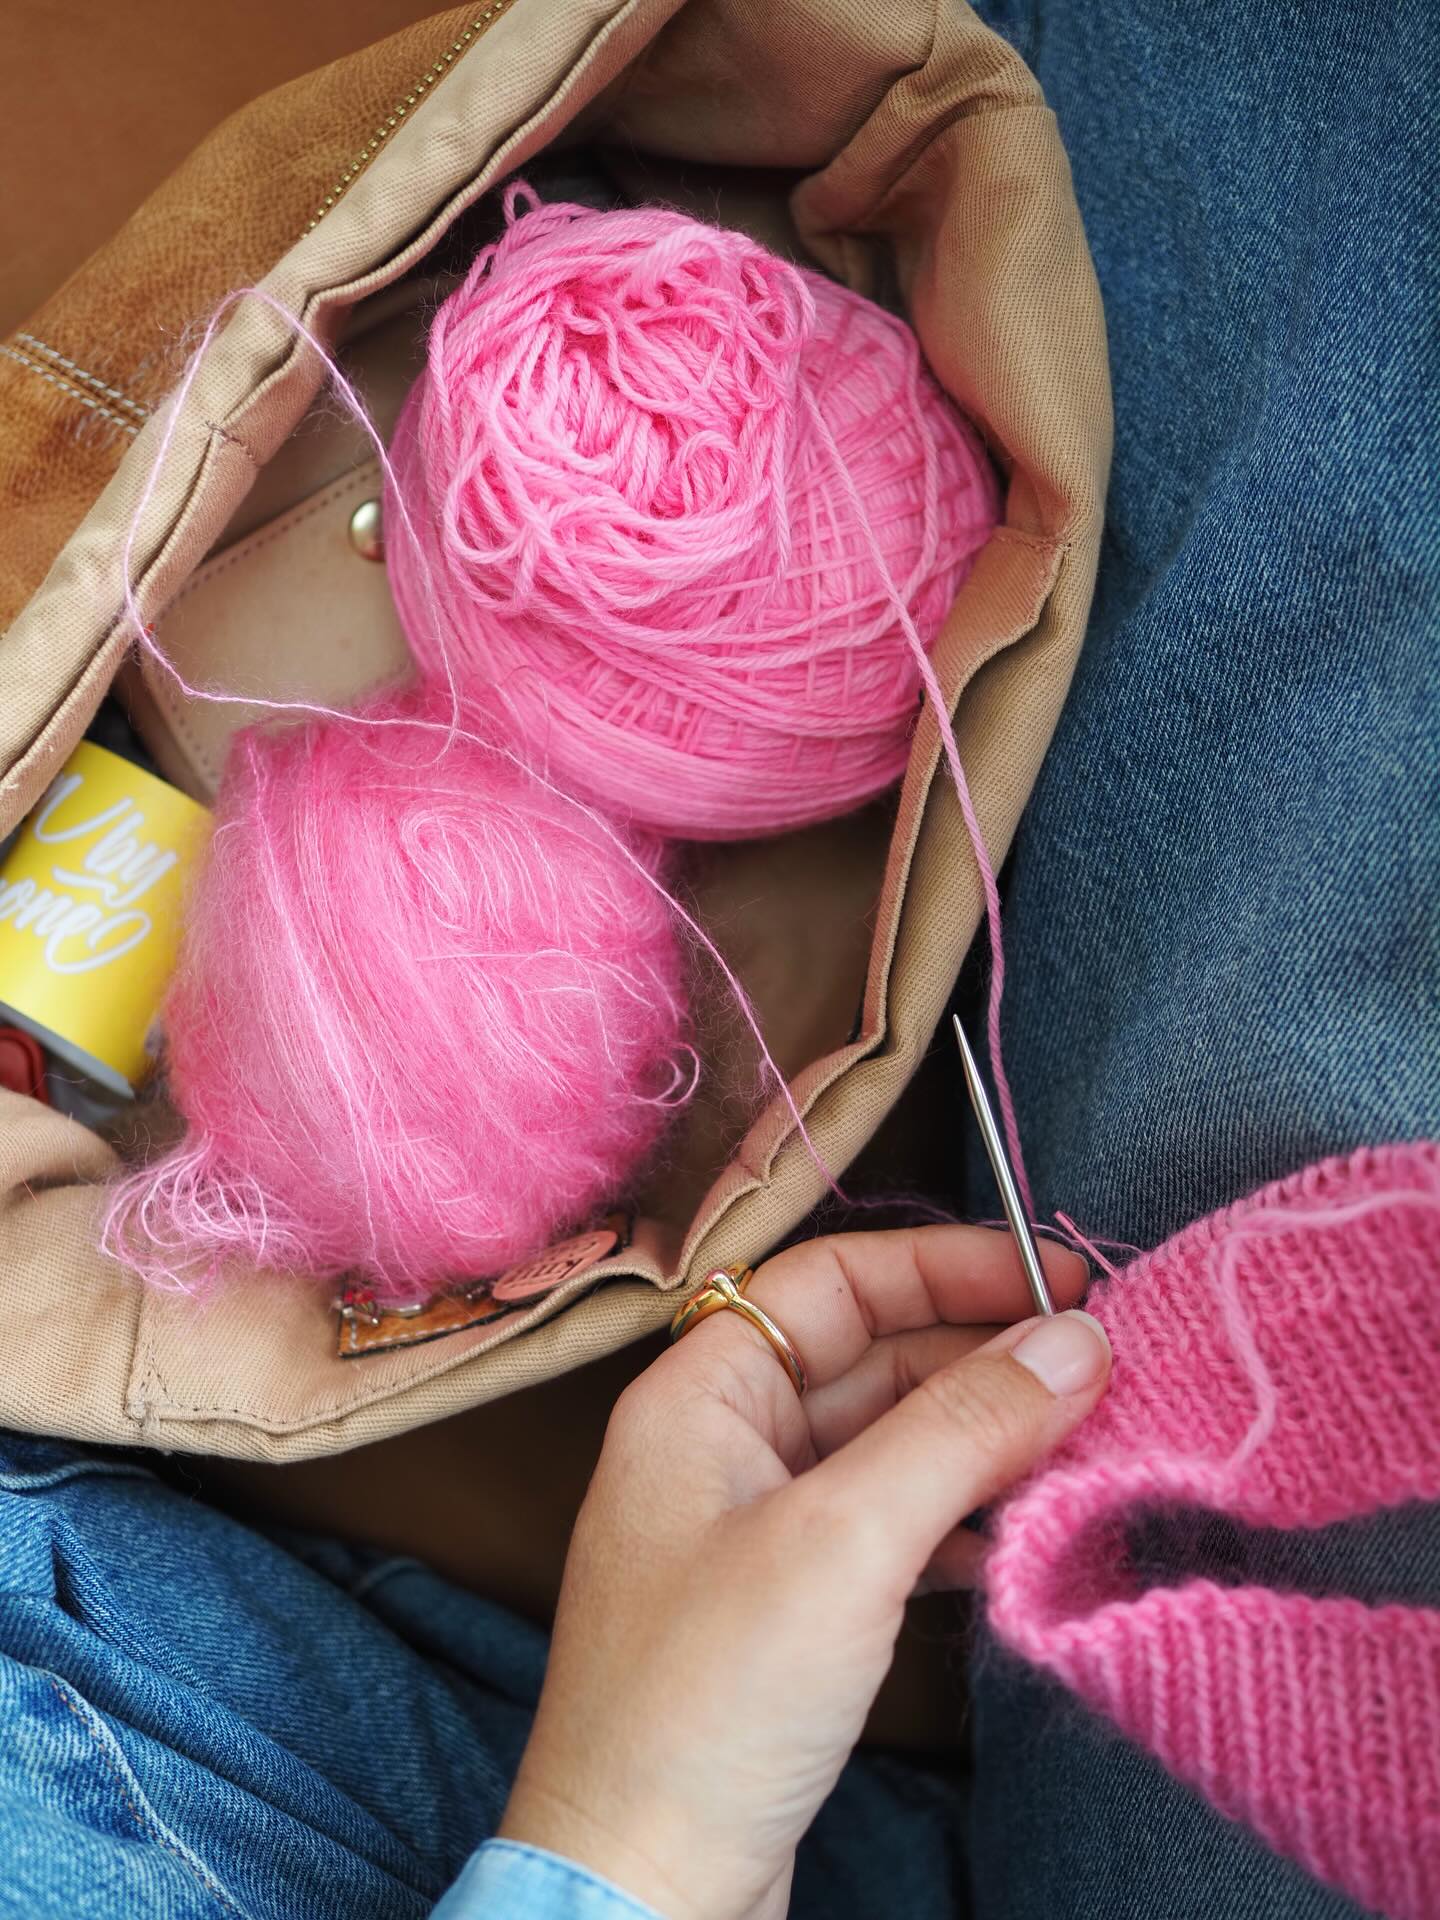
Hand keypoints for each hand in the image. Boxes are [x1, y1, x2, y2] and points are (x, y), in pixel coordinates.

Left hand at [500, 1225, 1109, 1919]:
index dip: (947, 1266)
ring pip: (891, 1446)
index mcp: (699, 1396)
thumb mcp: (845, 1542)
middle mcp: (722, 1447)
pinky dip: (964, 1522)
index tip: (1060, 1280)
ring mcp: (757, 1532)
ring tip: (1089, 1451)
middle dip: (985, 1360)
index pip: (833, 1281)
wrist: (641, 1893)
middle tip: (1105, 1372)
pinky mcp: (793, 1612)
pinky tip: (1028, 1538)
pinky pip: (892, 1527)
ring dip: (987, 1443)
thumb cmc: (708, 1700)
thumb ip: (961, 1429)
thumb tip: (1074, 1339)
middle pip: (871, 1358)